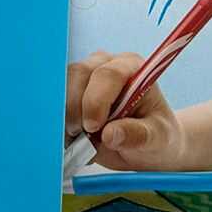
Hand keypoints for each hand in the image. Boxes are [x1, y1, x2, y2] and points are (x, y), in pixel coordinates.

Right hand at [65, 50, 184, 170]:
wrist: (145, 147)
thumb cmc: (156, 136)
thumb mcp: (157, 138)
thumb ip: (138, 135)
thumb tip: (110, 134)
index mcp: (133, 68)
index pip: (109, 73)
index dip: (96, 99)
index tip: (94, 126)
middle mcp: (107, 65)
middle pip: (79, 73)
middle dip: (76, 108)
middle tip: (83, 136)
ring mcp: (86, 76)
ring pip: (62, 84)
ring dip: (64, 114)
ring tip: (78, 138)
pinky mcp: (71, 90)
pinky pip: (54, 98)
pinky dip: (58, 119)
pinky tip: (71, 137)